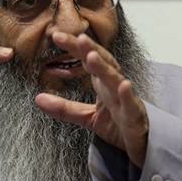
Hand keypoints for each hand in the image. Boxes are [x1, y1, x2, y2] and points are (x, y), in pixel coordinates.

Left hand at [35, 31, 148, 167]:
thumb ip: (64, 108)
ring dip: (104, 68)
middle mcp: (115, 87)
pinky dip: (128, 94)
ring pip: (115, 80)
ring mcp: (126, 100)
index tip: (56, 35)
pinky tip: (123, 85)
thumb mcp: (87, 117)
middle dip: (90, 49)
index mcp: (103, 84)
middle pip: (103, 63)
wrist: (143, 146)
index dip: (74, 47)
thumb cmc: (120, 125)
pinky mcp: (135, 117)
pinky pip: (132, 104)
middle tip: (76, 37)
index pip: (88, 59)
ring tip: (91, 56)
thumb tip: (38, 99)